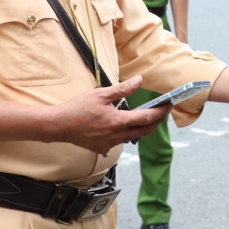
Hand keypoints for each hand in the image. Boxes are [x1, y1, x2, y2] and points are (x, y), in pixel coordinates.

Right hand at [51, 76, 169, 154]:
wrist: (59, 126)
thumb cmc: (77, 108)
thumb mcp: (101, 94)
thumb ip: (122, 89)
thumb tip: (139, 80)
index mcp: (118, 121)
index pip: (147, 118)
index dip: (161, 112)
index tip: (169, 105)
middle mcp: (117, 135)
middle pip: (146, 130)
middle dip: (158, 121)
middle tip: (163, 111)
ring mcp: (110, 144)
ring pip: (134, 136)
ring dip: (143, 127)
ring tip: (148, 116)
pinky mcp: (103, 148)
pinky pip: (121, 141)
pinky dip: (127, 133)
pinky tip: (124, 125)